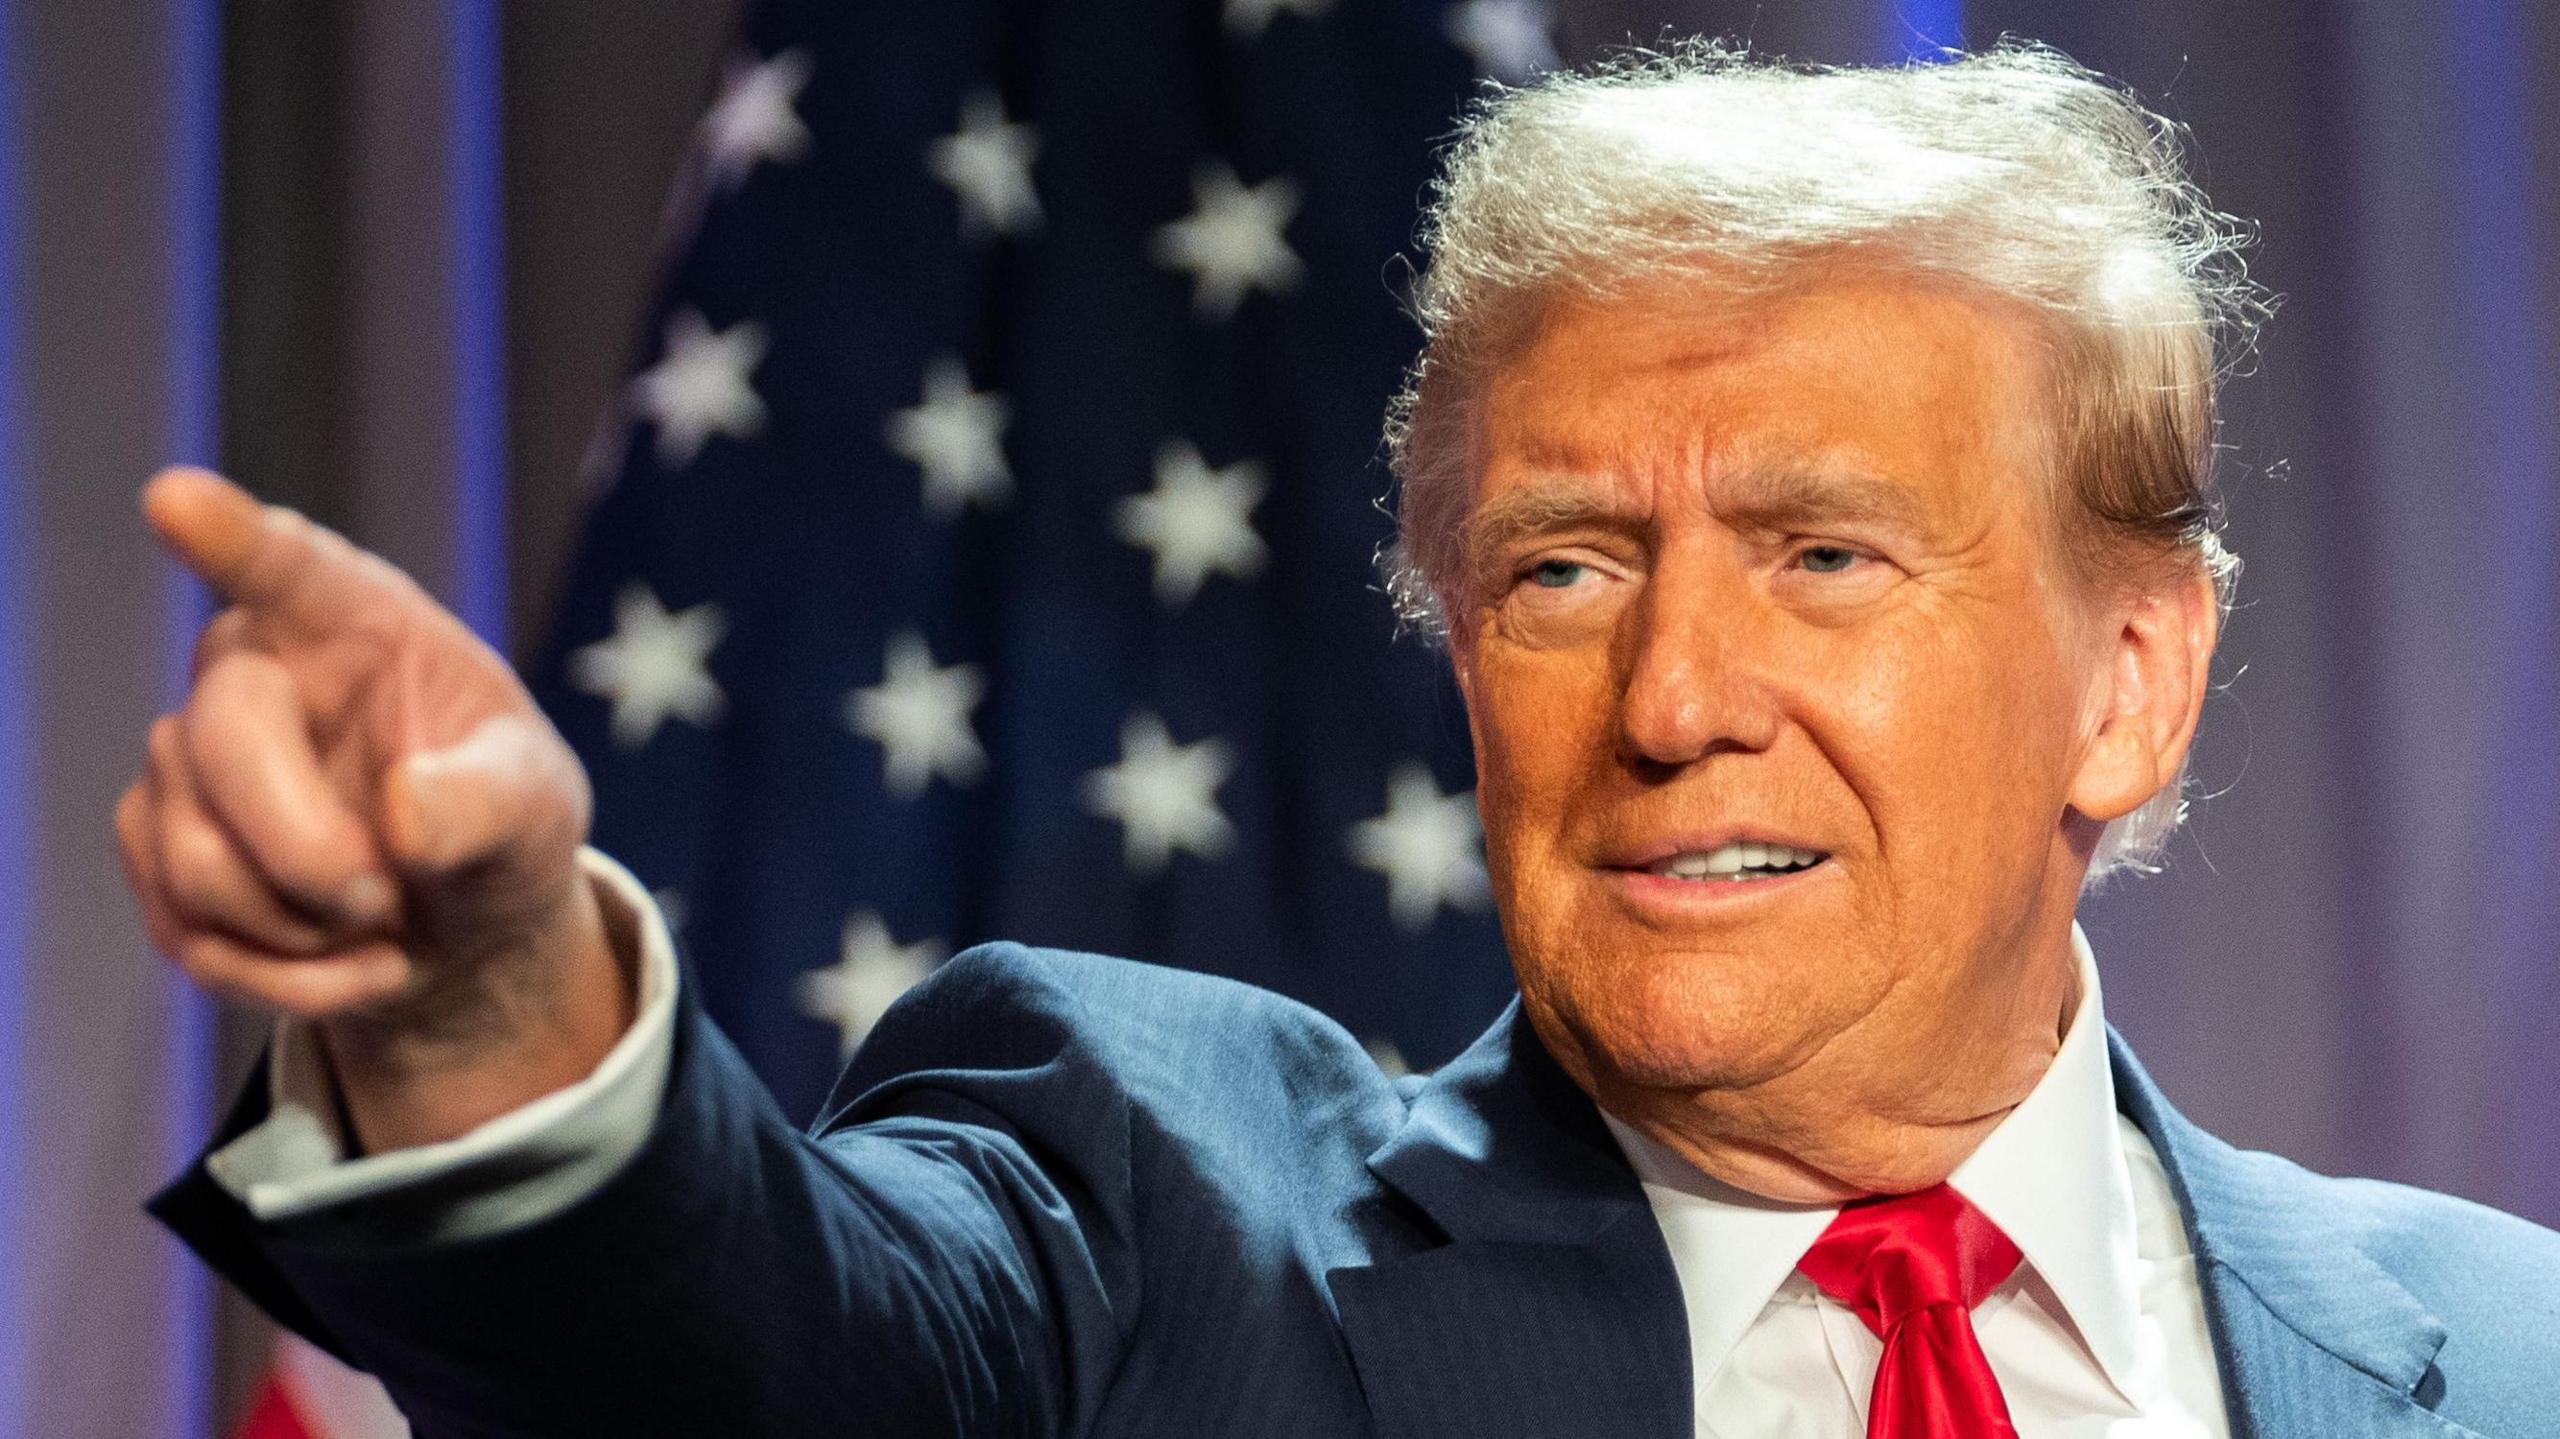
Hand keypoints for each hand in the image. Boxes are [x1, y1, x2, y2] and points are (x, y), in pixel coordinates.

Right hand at [117, 468, 631, 1149]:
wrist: (458, 920)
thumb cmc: (501, 825)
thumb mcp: (535, 808)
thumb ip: (486, 802)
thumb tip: (405, 815)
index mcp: (357, 621)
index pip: (285, 566)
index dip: (230, 536)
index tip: (175, 498)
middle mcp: (253, 668)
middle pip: (219, 743)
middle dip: (311, 854)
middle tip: (387, 897)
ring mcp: (187, 756)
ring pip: (196, 859)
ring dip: (306, 930)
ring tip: (385, 923)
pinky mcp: (156, 843)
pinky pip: (188, 931)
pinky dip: (284, 978)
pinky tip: (351, 963)